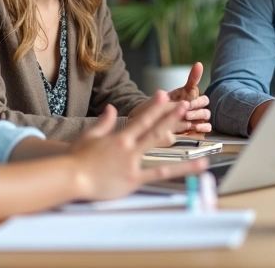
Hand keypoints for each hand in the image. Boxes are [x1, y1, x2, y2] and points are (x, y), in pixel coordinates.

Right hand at [70, 93, 206, 200]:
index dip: (154, 106)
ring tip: (203, 154)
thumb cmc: (77, 158)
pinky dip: (173, 172)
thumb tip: (112, 108)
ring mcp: (132, 164)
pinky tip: (186, 173)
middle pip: (154, 130)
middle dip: (171, 117)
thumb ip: (104, 122)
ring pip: (161, 155)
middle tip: (185, 105)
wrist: (71, 177)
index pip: (141, 119)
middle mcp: (129, 148)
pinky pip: (155, 175)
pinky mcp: (132, 180)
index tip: (166, 95)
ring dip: (183, 154)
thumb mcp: (90, 136)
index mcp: (120, 137)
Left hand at [167, 62, 211, 133]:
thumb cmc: (170, 102)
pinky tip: (196, 127)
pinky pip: (206, 129)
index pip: (205, 100)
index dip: (197, 102)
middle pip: (206, 111)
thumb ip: (192, 78)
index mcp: (197, 100)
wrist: (156, 116)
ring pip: (206, 119)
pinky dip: (203, 128)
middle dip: (196, 111)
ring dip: (198, 119)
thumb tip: (199, 64)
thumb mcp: (181, 90)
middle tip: (185, 113)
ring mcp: (198, 120)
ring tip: (187, 118)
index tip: (187, 102)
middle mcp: (199, 110)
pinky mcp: (195, 130)